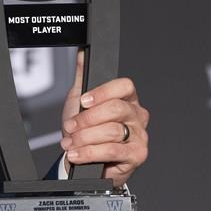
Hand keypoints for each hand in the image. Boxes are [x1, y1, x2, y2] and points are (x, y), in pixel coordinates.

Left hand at [61, 52, 148, 187]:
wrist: (86, 158)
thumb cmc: (86, 128)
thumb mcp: (80, 100)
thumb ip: (82, 76)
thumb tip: (81, 53)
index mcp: (127, 98)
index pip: (124, 86)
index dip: (102, 92)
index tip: (83, 101)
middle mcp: (137, 115)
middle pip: (116, 109)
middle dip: (87, 119)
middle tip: (71, 126)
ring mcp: (140, 135)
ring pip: (112, 131)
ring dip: (84, 138)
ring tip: (70, 143)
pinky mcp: (137, 154)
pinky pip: (112, 151)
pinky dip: (89, 153)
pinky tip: (76, 154)